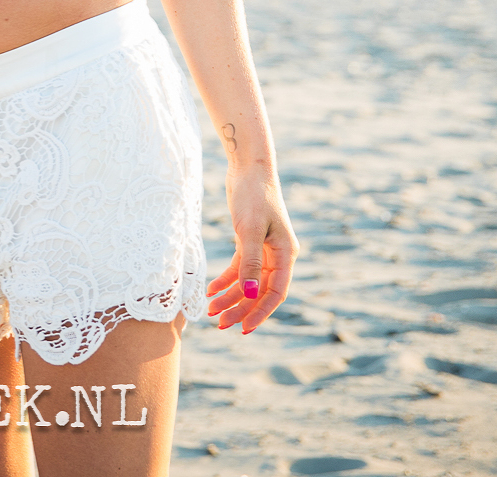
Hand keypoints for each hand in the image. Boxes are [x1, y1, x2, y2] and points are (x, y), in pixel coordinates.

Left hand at [204, 166, 296, 332]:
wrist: (248, 168)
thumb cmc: (253, 195)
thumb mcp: (250, 229)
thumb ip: (250, 262)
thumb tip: (250, 293)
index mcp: (286, 254)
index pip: (276, 293)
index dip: (260, 312)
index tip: (243, 328)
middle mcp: (278, 255)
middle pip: (261, 291)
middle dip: (242, 309)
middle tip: (221, 324)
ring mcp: (264, 249)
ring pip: (248, 282)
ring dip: (231, 297)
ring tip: (212, 311)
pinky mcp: (249, 240)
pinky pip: (239, 268)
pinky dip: (226, 280)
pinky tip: (211, 290)